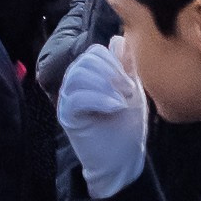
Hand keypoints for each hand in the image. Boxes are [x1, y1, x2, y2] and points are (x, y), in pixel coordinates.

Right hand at [57, 40, 149, 197]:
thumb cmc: (127, 127)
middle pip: (87, 60)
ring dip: (105, 85)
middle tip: (128, 92)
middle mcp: (76, 83)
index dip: (116, 61)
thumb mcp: (134, 92)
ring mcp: (69, 98)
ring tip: (121, 101)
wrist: (122, 162)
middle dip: (111, 73)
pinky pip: (75, 96)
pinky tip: (114, 107)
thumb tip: (120, 38)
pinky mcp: (67, 115)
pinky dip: (98, 98)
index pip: (96, 51)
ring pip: (79, 74)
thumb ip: (127, 66)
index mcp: (91, 75)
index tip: (131, 82)